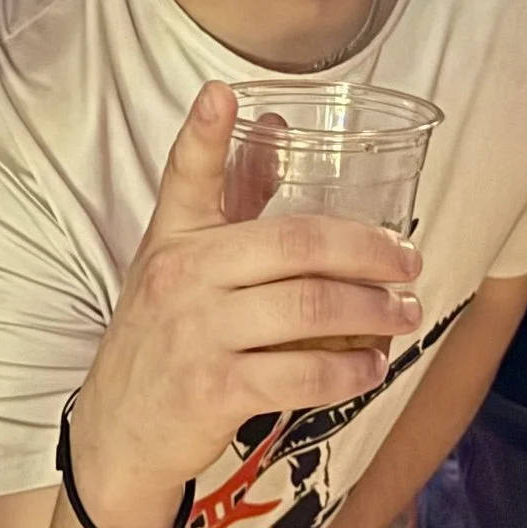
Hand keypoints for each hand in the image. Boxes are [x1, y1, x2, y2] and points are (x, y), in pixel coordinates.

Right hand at [66, 86, 421, 527]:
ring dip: (373, 312)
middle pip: (294, 245)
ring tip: (402, 314)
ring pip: (310, 308)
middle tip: (408, 262)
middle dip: (368, 251)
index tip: (222, 93)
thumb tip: (272, 122)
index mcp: (173, 238)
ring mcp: (197, 333)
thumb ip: (229, 198)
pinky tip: (371, 368)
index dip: (205, 133)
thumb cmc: (162, 337)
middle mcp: (181, 276)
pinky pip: (303, 374)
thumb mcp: (180, 264)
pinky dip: (349, 371)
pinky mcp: (216, 389)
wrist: (118, 434)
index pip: (186, 175)